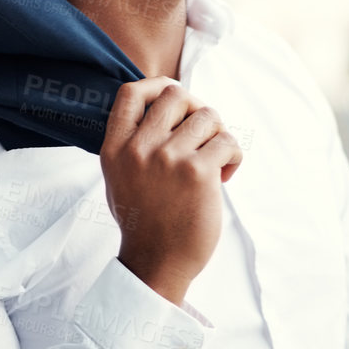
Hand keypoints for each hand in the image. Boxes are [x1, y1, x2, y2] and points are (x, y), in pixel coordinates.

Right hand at [99, 77, 241, 305]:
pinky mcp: (198, 173)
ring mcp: (168, 158)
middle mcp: (139, 148)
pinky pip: (227, 142)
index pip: (131, 92)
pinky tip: (224, 176)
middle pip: (176, 95)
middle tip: (203, 134)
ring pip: (208, 116)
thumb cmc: (144, 221)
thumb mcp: (119, 177)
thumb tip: (160, 106)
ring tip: (214, 162)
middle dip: (197, 109)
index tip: (175, 99)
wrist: (157, 263)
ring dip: (218, 136)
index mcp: (115, 148)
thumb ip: (131, 143)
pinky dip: (233, 156)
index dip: (157, 86)